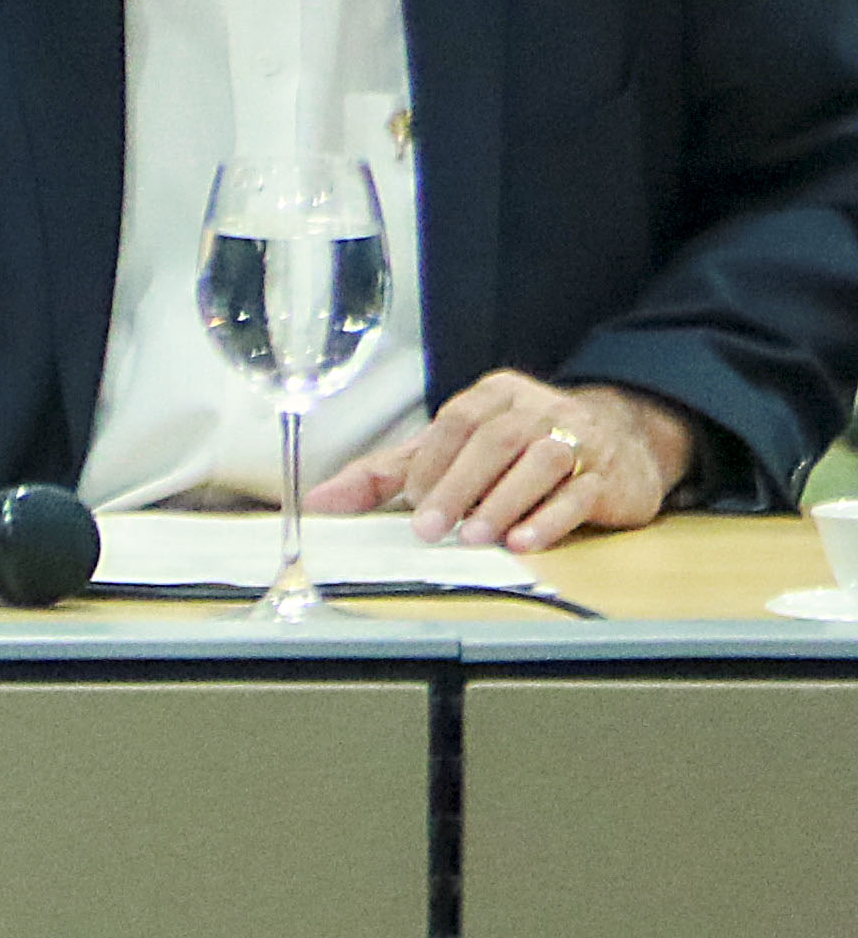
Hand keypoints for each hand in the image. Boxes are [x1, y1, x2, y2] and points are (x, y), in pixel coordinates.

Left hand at [315, 373, 693, 550]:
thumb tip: (320, 502)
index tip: (411, 501)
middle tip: (430, 527)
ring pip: (542, 463)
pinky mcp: (609, 478)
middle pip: (496, 440)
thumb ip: (388, 474)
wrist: (618, 441)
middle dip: (459, 486)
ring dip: (502, 502)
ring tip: (474, 537)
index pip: (457, 421)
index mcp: (495, 396)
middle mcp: (538, 410)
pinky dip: (548, 519)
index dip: (432, 462)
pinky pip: (580, 495)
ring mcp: (579, 441)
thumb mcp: (450, 451)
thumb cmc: (516, 449)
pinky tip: (522, 541)